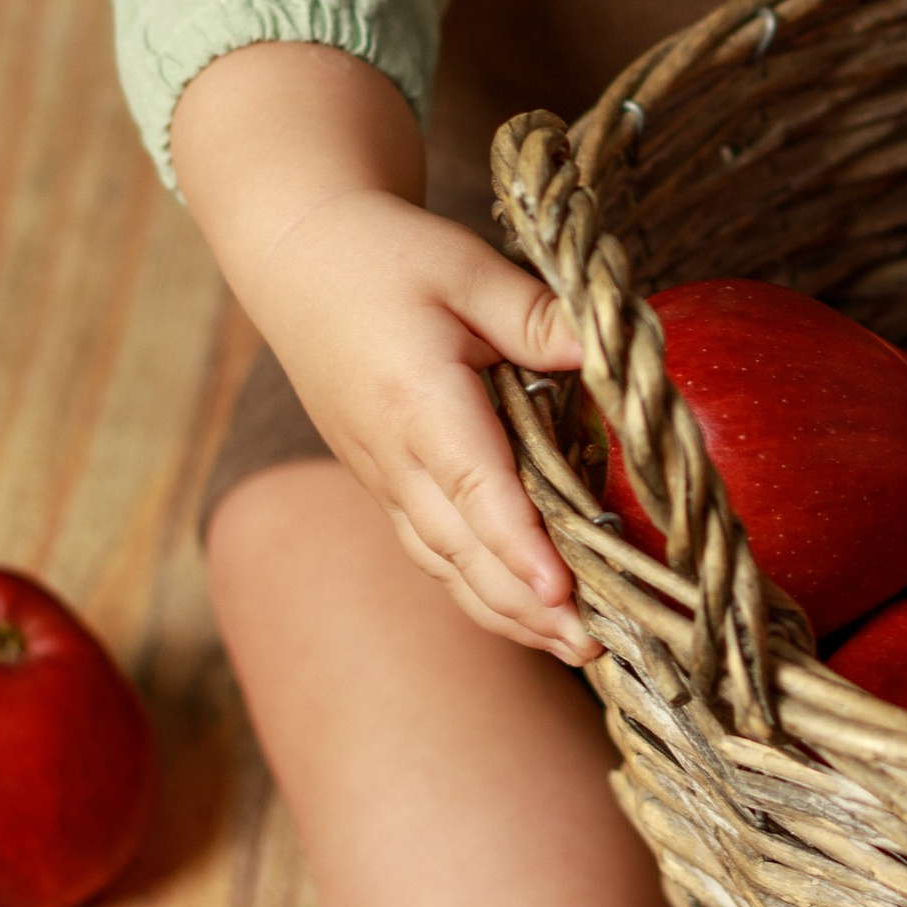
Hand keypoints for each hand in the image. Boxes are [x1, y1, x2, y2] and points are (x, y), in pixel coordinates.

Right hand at [170, 41, 590, 658]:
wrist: (298, 259)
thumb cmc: (386, 256)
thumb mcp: (465, 266)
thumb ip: (536, 315)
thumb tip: (608, 350)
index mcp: (416, 398)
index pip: (474, 484)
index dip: (519, 543)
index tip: (561, 590)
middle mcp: (392, 454)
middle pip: (462, 548)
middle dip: (528, 605)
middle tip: (598, 646)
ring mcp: (383, 476)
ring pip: (445, 564)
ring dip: (507, 611)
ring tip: (576, 649)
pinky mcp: (386, 482)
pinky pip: (432, 551)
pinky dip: (479, 591)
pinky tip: (526, 614)